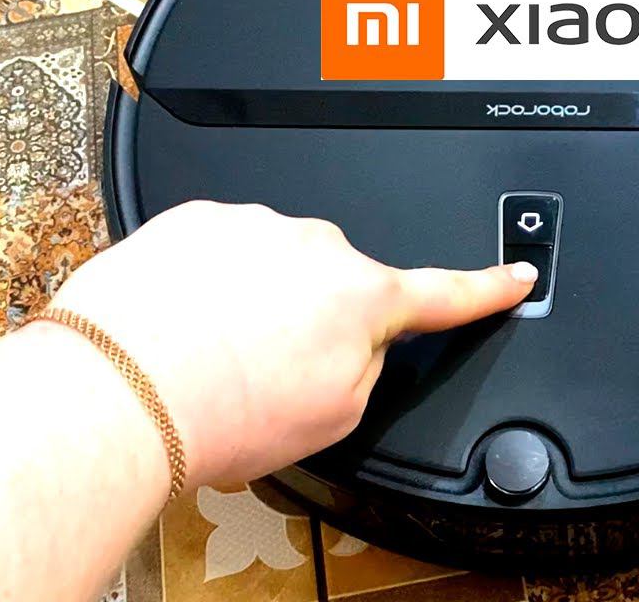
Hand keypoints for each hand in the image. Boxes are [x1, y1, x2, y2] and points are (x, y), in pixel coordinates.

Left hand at [45, 201, 535, 488]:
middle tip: (268, 374)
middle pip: (335, 283)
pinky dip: (206, 287)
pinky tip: (182, 328)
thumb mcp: (333, 417)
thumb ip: (364, 367)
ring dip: (253, 303)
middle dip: (313, 320)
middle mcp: (314, 246)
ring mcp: (251, 226)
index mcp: (362, 295)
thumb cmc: (221, 410)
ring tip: (213, 357)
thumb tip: (352, 343)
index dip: (488, 287)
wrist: (121, 389)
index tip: (517, 274)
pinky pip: (218, 252)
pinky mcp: (193, 220)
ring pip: (272, 266)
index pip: (444, 292)